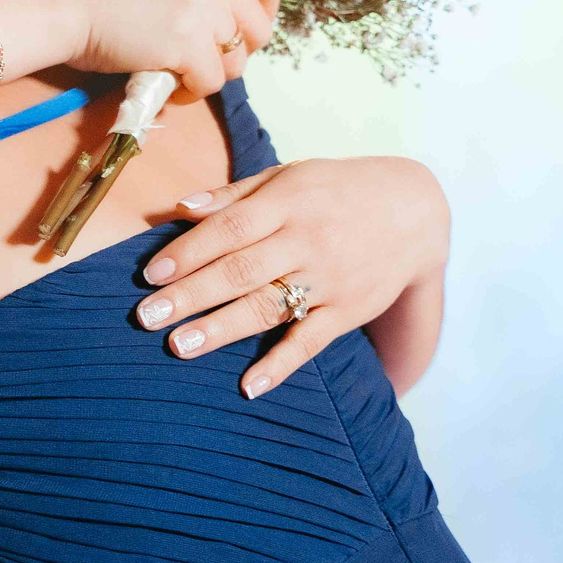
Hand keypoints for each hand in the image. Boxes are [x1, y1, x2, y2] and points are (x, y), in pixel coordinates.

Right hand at [55, 0, 282, 98]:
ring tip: (178, 76)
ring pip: (235, 61)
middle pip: (257, 27)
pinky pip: (209, 83)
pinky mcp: (188, 43)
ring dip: (210, 75)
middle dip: (236, 53)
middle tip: (204, 62)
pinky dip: (190, 93)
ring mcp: (203, 8)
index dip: (264, 8)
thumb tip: (210, 18)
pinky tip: (167, 87)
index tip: (243, 28)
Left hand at [133, 156, 450, 396]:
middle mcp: (307, 241)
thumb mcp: (288, 176)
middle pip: (240, 271)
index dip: (188, 252)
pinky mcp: (350, 310)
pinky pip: (312, 341)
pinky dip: (281, 364)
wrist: (416, 210)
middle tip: (146, 318)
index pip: (229, 229)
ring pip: (269, 307)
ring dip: (222, 329)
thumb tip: (178, 207)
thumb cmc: (336, 190)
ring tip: (179, 346)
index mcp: (286, 203)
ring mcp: (330, 279)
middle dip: (190, 296)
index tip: (149, 274)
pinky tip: (249, 386)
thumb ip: (233, 194)